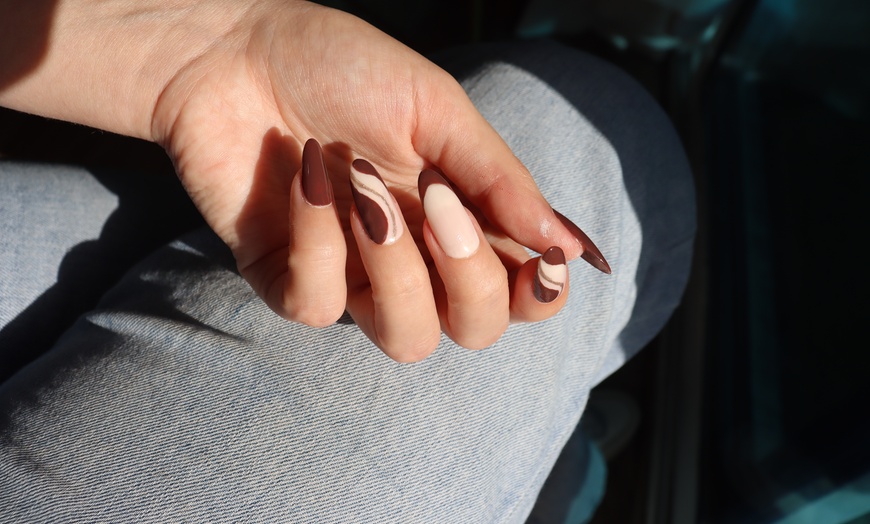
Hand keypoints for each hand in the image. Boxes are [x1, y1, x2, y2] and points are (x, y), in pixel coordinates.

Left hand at [148, 1, 604, 359]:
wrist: (236, 50)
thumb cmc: (344, 69)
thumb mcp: (436, 110)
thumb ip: (500, 180)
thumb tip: (572, 248)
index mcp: (461, 220)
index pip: (522, 294)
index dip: (542, 293)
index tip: (542, 257)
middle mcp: (416, 261)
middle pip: (475, 329)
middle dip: (469, 274)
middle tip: (435, 200)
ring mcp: (352, 278)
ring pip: (405, 337)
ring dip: (393, 264)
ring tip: (361, 180)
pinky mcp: (287, 281)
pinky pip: (318, 305)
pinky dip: (316, 237)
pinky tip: (306, 176)